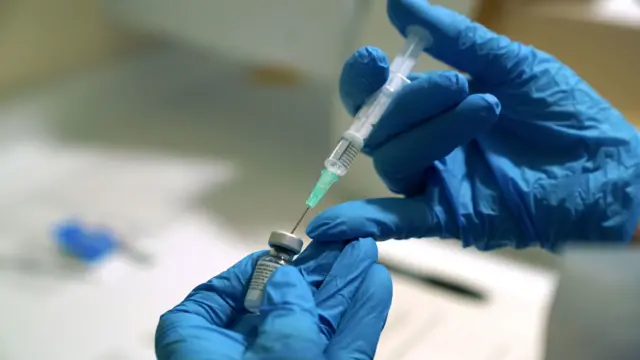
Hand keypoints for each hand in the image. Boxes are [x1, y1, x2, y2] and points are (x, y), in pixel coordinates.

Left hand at [155, 238, 391, 359]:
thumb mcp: (273, 352)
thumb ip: (283, 306)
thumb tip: (285, 279)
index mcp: (203, 352)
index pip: (211, 303)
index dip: (245, 275)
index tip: (276, 256)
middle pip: (277, 308)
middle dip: (314, 274)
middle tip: (338, 243)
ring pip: (315, 325)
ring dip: (343, 289)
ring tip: (365, 254)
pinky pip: (341, 349)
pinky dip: (359, 320)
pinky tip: (373, 287)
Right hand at [307, 0, 639, 250]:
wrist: (604, 165)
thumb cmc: (560, 112)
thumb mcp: (511, 65)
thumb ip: (455, 40)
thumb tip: (398, 4)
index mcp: (429, 107)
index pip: (373, 96)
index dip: (363, 80)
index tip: (377, 58)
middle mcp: (422, 144)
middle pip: (377, 128)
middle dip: (409, 103)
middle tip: (458, 84)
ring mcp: (432, 180)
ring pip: (394, 161)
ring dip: (432, 133)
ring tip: (485, 108)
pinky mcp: (449, 214)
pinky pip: (399, 222)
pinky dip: (366, 223)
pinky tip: (335, 228)